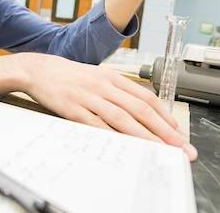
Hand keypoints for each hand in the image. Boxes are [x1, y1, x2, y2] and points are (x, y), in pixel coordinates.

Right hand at [19, 53, 196, 160]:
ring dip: (144, 136)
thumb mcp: (99, 76)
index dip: (164, 115)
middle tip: (179, 146)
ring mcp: (89, 97)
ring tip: (160, 150)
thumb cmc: (72, 76)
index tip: (177, 131)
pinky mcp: (73, 109)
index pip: (146, 97)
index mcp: (114, 77)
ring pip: (122, 118)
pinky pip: (97, 125)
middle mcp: (105, 86)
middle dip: (163, 130)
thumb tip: (142, 111)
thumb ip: (119, 91)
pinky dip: (112, 136)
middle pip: (140, 109)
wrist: (40, 69)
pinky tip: (125, 147)